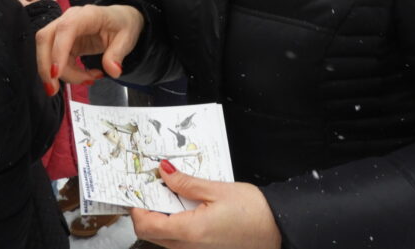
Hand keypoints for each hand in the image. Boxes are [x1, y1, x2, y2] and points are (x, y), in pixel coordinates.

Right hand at [35, 4, 142, 93]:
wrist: (120, 20)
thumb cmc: (122, 25)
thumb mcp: (127, 39)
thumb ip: (118, 54)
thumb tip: (113, 71)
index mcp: (88, 14)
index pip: (66, 29)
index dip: (58, 50)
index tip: (57, 73)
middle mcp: (70, 19)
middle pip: (45, 39)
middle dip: (45, 66)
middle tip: (53, 89)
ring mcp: (63, 30)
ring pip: (47, 52)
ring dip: (62, 73)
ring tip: (88, 80)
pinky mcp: (63, 43)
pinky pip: (56, 60)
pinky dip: (67, 73)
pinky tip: (85, 76)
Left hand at [130, 162, 281, 248]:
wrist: (278, 229)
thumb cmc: (254, 212)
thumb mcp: (217, 189)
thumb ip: (186, 183)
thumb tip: (164, 172)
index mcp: (190, 231)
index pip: (146, 225)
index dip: (136, 208)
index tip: (138, 190)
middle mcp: (189, 248)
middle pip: (151, 234)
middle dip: (147, 211)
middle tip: (155, 189)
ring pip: (164, 239)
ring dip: (162, 218)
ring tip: (175, 195)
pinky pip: (180, 242)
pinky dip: (176, 225)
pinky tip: (188, 209)